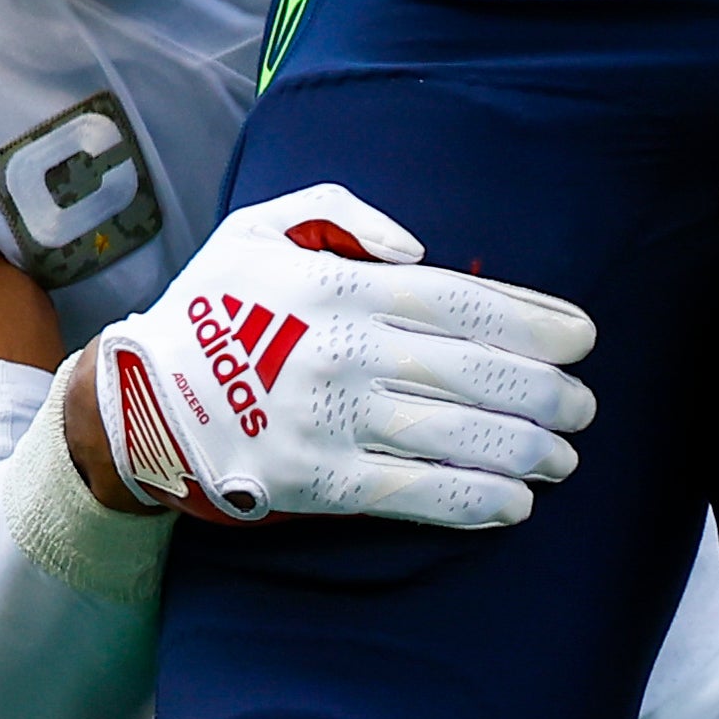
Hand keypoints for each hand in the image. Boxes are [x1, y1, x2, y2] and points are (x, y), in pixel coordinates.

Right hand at [79, 182, 594, 529]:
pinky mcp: (315, 482)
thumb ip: (344, 214)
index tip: (583, 336)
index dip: (532, 319)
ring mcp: (331, 420)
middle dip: (543, 390)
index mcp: (341, 288)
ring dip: (523, 449)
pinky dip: (469, 500)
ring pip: (451, 435)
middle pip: (472, 370)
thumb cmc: (216, 308)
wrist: (133, 400)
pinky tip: (514, 504)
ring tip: (565, 458)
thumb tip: (420, 247)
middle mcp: (345, 351)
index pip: (462, 301)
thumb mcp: (263, 227)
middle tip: (586, 404)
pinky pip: (408, 492)